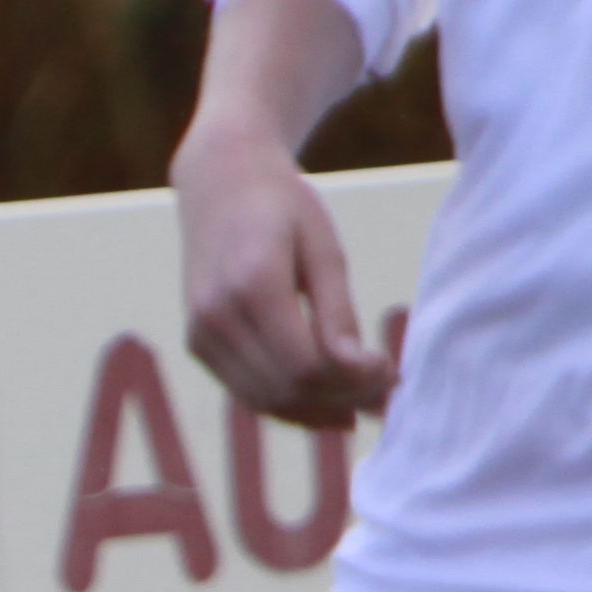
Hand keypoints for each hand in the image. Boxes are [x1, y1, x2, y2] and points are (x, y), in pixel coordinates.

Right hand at [172, 115, 396, 428]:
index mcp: (252, 286)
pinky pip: (246, 390)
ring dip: (316, 411)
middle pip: (286, 389)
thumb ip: (338, 314)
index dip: (355, 381)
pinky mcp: (198, 342)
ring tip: (361, 404)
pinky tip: (325, 398)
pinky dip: (287, 402)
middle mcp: (216, 317)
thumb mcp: (324, 251)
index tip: (393, 370)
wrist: (220, 181)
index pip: (307, 366)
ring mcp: (201, 333)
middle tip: (385, 394)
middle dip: (341, 399)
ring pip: (264, 400)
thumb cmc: (283, 207)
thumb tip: (364, 372)